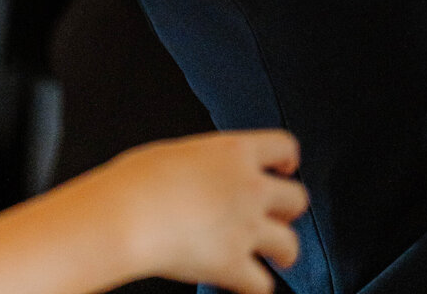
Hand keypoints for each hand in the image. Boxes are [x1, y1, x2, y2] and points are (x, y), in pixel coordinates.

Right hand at [108, 131, 307, 293]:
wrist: (128, 216)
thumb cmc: (138, 181)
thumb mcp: (180, 152)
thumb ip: (207, 163)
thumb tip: (205, 176)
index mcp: (236, 151)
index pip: (286, 147)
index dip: (288, 161)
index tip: (284, 170)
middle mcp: (250, 188)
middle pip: (298, 198)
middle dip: (288, 210)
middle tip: (275, 217)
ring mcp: (245, 228)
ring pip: (291, 244)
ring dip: (284, 251)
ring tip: (276, 256)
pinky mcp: (233, 265)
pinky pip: (262, 285)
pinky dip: (256, 287)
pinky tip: (245, 284)